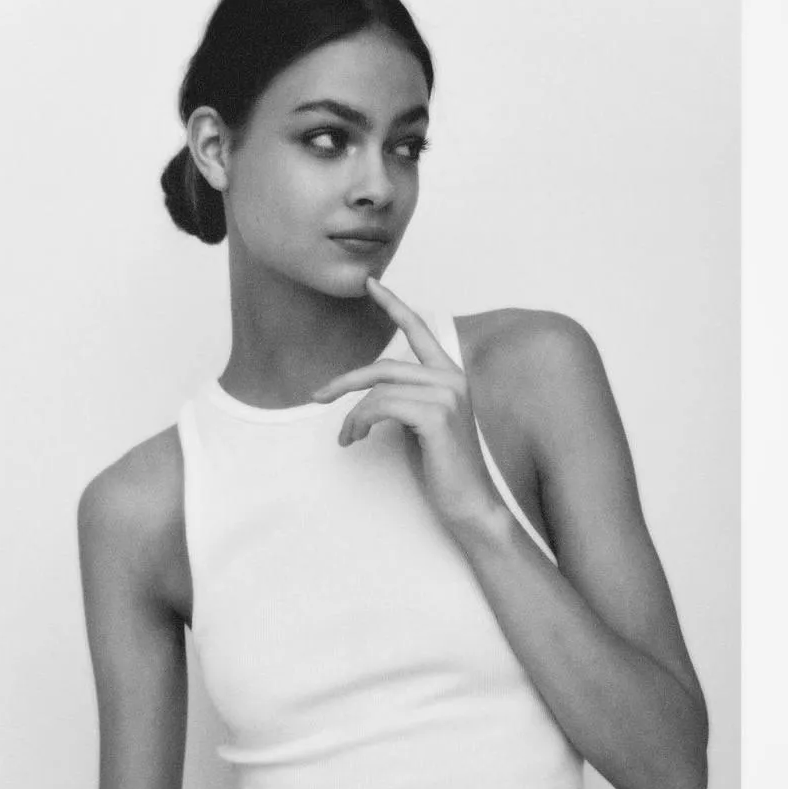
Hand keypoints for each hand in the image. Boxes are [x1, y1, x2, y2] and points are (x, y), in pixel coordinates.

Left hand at [311, 277, 504, 535]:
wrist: (470, 504)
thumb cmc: (444, 469)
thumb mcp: (422, 425)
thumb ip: (406, 398)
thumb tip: (369, 393)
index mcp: (451, 376)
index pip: (420, 330)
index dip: (394, 304)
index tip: (371, 283)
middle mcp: (451, 379)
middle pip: (383, 366)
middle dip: (344, 381)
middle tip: (316, 396)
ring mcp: (446, 396)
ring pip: (378, 390)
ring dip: (352, 415)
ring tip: (347, 437)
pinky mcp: (436, 417)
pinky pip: (380, 407)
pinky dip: (359, 422)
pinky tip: (356, 439)